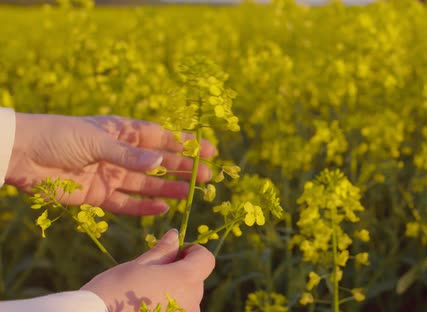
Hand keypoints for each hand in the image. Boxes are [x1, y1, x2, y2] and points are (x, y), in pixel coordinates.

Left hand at [6, 113, 214, 214]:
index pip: (160, 137)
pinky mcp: (98, 195)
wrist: (22, 155)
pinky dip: (143, 207)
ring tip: (191, 194)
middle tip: (206, 176)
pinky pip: (126, 203)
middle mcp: (120, 153)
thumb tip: (161, 162)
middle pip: (158, 162)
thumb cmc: (59, 136)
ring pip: (146, 184)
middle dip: (182, 168)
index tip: (208, 149)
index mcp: (122, 131)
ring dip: (168, 188)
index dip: (185, 142)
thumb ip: (129, 154)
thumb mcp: (97, 140)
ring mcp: (111, 175)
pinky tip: (162, 209)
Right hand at [82, 229, 214, 311]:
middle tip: (151, 274)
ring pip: (186, 300)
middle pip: (195, 281)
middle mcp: (192, 302)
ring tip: (143, 295)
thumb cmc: (113, 292)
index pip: (206, 260)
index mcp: (186, 279)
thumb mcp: (138, 266)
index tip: (174, 252)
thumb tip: (175, 235)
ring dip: (172, 293)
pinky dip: (167, 308)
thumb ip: (162, 251)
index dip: (193, 252)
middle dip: (179, 272)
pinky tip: (143, 308)